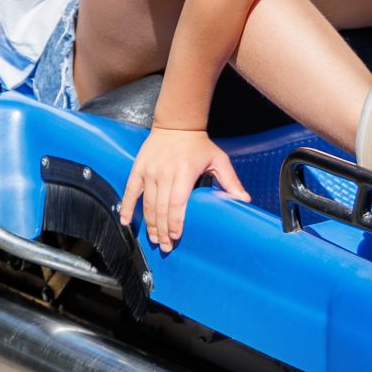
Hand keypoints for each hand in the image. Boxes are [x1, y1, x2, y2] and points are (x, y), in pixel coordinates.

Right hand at [117, 126, 247, 253]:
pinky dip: (127, 207)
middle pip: (161, 208)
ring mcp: (150, 172)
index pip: (177, 203)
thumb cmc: (199, 144)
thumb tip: (244, 200)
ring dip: (150, 224)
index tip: (177, 236)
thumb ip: (230, 181)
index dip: (175, 222)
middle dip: (163, 230)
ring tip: (154, 239)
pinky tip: (126, 221)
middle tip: (166, 246)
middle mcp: (165, 173)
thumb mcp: (218, 159)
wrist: (176, 124)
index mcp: (184, 173)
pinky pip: (130, 191)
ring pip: (147, 204)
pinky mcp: (138, 169)